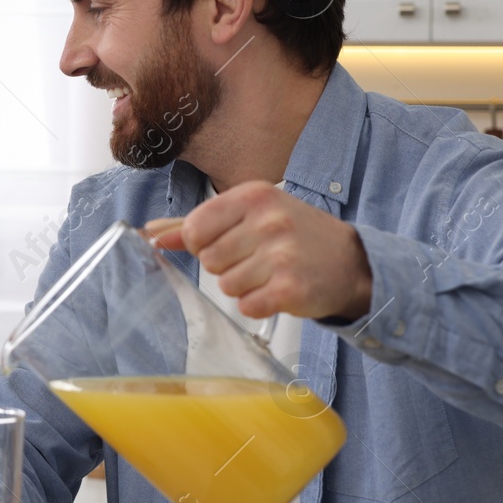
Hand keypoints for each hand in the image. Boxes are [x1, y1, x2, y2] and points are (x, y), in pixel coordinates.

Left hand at [145, 181, 373, 321]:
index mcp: (253, 196)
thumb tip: (150, 233)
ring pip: (226, 285)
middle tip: (257, 259)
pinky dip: (259, 304)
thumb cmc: (295, 235)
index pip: (194, 228)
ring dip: (244, 287)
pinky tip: (279, 290)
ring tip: (270, 273)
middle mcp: (268, 220)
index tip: (225, 243)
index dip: (201, 244)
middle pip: (208, 260)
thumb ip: (196, 224)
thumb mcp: (249, 215)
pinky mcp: (291, 288)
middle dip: (226, 266)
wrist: (352, 262)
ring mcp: (282, 254)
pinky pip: (247, 306)